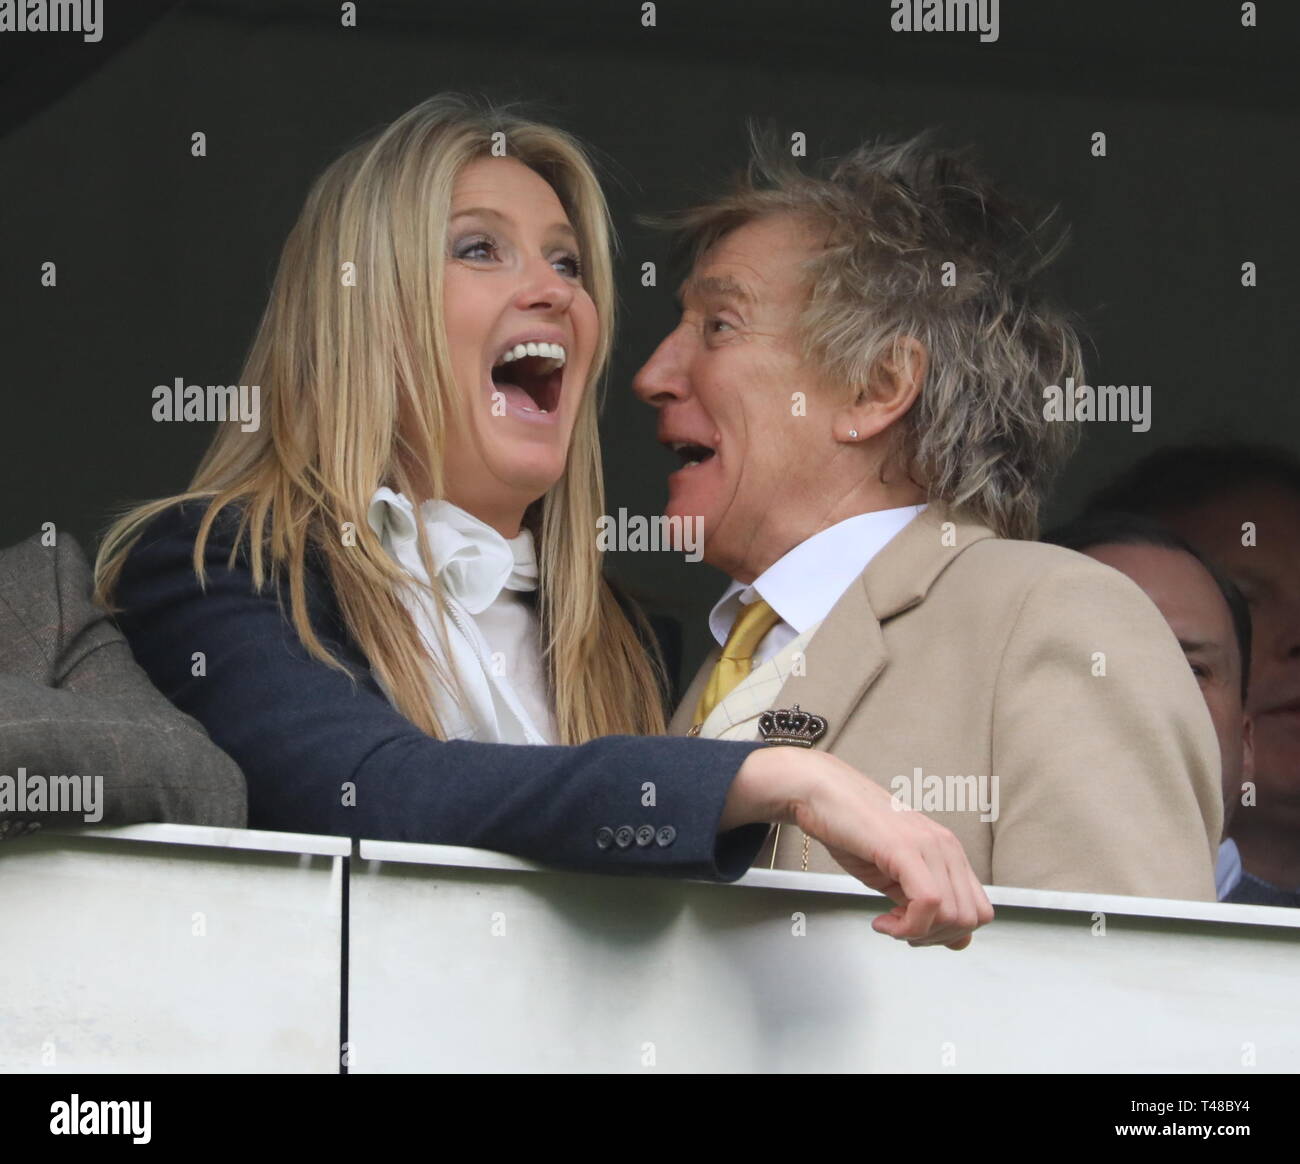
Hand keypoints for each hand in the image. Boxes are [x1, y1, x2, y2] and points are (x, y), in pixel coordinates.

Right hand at [725, 748, 993, 948]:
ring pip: (954, 915)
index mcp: (948, 852)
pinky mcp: (905, 849)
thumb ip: (924, 903)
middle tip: (900, 931)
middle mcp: (946, 847)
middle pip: (970, 919)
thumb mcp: (896, 874)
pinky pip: (928, 903)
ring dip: (918, 932)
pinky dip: (906, 926)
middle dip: (934, 937)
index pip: (979, 910)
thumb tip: (952, 939)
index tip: (916, 931)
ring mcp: (928, 846)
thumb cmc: (852, 828)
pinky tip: (881, 920)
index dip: (950, 933)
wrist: (821, 794)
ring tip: (888, 923)